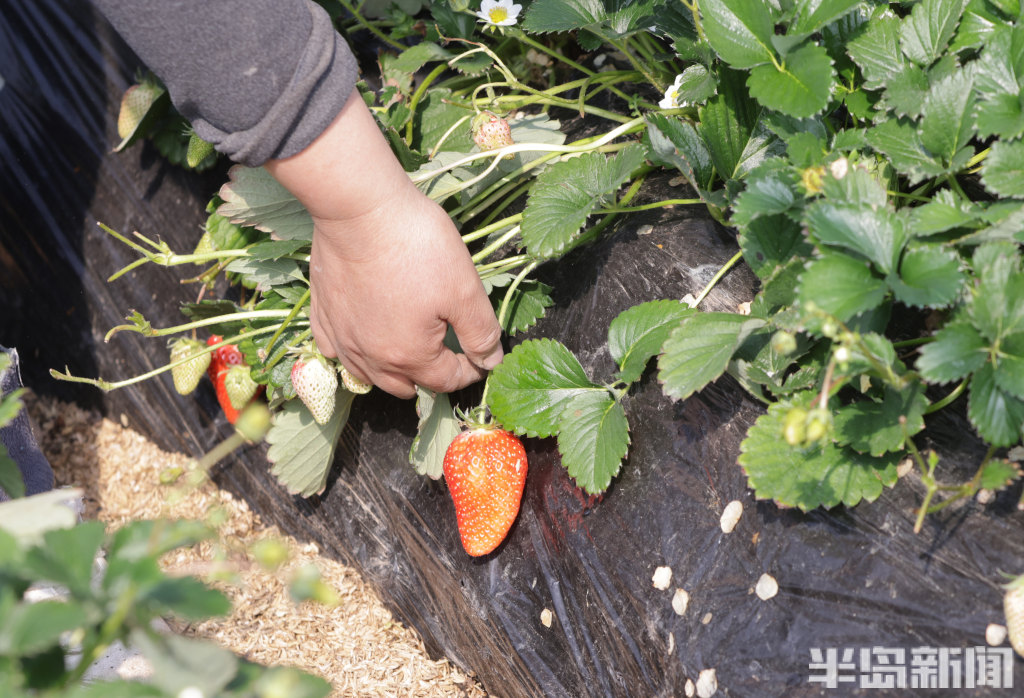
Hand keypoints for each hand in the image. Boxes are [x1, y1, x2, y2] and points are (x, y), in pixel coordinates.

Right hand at [266, 88, 502, 397]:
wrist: (358, 209)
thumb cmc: (416, 246)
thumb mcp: (464, 289)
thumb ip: (480, 332)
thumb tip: (491, 361)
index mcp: (410, 356)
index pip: (446, 380)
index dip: (470, 371)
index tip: (481, 359)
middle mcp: (371, 357)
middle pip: (406, 385)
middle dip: (430, 378)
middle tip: (446, 359)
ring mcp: (342, 337)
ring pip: (367, 374)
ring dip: (390, 373)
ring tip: (406, 359)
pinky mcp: (322, 314)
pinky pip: (334, 349)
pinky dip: (351, 353)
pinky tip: (359, 341)